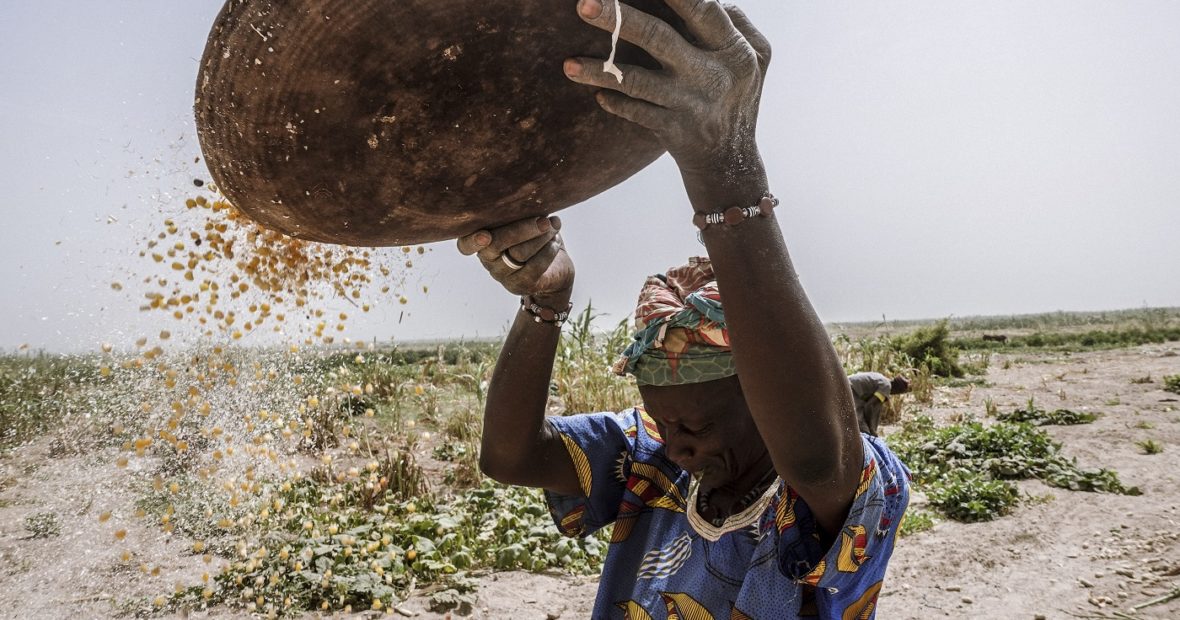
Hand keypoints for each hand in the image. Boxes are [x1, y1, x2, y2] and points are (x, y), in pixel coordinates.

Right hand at [456, 216, 573, 300]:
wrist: (556, 268)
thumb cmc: (536, 235)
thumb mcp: (524, 219)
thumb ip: (516, 211)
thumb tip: (524, 194)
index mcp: (482, 240)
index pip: (466, 245)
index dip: (472, 241)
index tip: (485, 235)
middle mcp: (488, 259)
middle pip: (495, 244)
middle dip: (521, 229)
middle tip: (544, 220)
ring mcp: (502, 275)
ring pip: (518, 253)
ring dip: (540, 237)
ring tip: (553, 225)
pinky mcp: (520, 285)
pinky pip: (534, 267)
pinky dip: (548, 250)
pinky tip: (556, 241)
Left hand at [564, 0, 771, 176]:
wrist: (731, 160)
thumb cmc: (737, 94)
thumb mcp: (756, 57)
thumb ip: (734, 22)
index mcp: (733, 49)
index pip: (702, 10)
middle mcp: (710, 74)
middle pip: (658, 37)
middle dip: (619, 18)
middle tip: (584, 3)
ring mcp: (688, 104)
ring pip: (636, 81)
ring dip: (599, 72)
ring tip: (567, 65)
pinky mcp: (671, 129)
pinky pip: (635, 113)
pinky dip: (614, 103)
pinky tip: (596, 94)